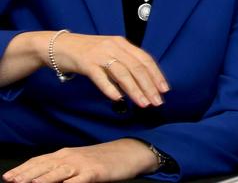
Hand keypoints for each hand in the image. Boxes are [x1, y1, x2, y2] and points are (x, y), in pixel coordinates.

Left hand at [2, 139, 158, 182]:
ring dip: (40, 179)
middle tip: (11, 181)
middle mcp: (71, 157)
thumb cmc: (105, 159)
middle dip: (25, 175)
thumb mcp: (81, 161)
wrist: (130, 152)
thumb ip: (63, 168)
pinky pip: (77, 181)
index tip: (8, 177)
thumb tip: (42, 176)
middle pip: (43, 167)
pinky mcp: (94, 173)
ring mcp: (82, 165)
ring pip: (56, 173)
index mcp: (66, 153)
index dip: (23, 169)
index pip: (39, 161)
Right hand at [52, 32, 168, 107]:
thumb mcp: (109, 52)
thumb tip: (141, 81)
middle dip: (149, 86)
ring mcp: (100, 54)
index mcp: (122, 44)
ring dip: (135, 90)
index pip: (145, 59)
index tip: (164, 90)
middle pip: (137, 67)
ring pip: (122, 73)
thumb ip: (124, 62)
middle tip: (157, 102)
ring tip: (143, 103)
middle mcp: (114, 46)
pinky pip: (100, 77)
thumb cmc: (86, 52)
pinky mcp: (86, 63)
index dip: (156, 75)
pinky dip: (110, 88)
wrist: (58, 45)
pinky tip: (118, 99)